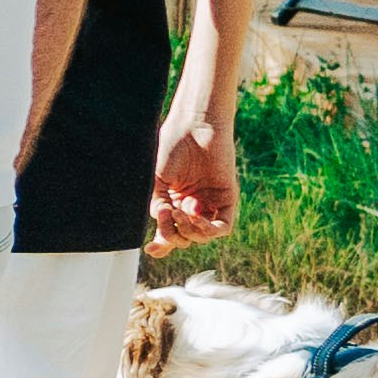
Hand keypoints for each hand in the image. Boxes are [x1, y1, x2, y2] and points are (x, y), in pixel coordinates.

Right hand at [148, 98, 236, 241]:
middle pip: (186, 238)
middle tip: (167, 216)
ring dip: (190, 231)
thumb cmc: (171, 146)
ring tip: (179, 212)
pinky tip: (195, 216)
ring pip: (203, 236)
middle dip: (174, 235)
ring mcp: (210, 203)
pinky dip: (208, 228)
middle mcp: (193, 205)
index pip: (171, 231)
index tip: (150, 250)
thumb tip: (160, 224)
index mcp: (174, 201)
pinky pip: (222, 227)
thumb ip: (158, 203)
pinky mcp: (227, 199)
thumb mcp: (156, 180)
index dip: (162, 244)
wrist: (193, 126)